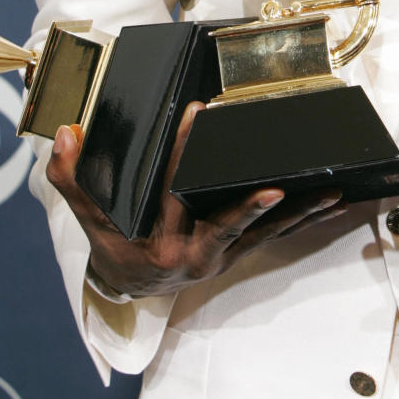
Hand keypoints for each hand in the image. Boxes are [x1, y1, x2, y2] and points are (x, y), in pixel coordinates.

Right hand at [47, 102, 344, 297]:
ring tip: (329, 191)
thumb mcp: (88, 216)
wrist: (131, 285)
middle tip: (275, 185)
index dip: (184, 152)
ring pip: (264, 233)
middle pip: (226, 219)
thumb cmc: (113, 243)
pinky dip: (302, 216)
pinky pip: (276, 235)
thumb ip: (71, 176)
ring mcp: (222, 254)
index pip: (172, 190)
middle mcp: (195, 252)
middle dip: (250, 203)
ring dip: (298, 213)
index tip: (197, 113)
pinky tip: (331, 198)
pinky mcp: (240, 251)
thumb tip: (67, 134)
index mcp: (158, 239)